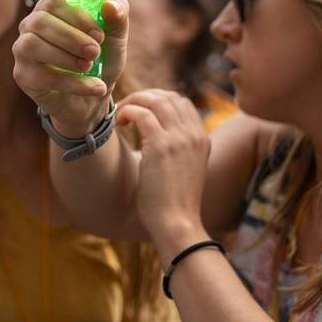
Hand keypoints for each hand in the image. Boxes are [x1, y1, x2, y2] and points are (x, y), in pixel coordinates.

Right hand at [12, 0, 128, 137]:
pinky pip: (42, 76)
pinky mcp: (23, 76)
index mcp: (52, 8)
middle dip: (71, 38)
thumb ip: (118, 16)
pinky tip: (94, 87)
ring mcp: (22, 50)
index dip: (77, 15)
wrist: (95, 94)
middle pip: (40, 21)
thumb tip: (110, 5)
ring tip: (89, 67)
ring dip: (65, 58)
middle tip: (95, 52)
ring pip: (32, 45)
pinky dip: (73, 83)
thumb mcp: (116, 36)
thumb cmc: (102, 58)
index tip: (99, 33)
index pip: (54, 0)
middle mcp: (31, 25)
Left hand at [114, 89, 209, 246]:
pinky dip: (127, 113)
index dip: (158, 101)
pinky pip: (142, 114)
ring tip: (120, 116)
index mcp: (202, 139)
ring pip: (155, 100)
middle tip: (126, 110)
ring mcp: (179, 138)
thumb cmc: (173, 205)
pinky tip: (119, 125)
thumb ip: (177, 151)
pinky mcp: (161, 146)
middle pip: (169, 97)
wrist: (177, 224)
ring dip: (133, 102)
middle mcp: (194, 134)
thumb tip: (154, 140)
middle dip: (144, 98)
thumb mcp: (184, 171)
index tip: (140, 112)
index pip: (182, 103)